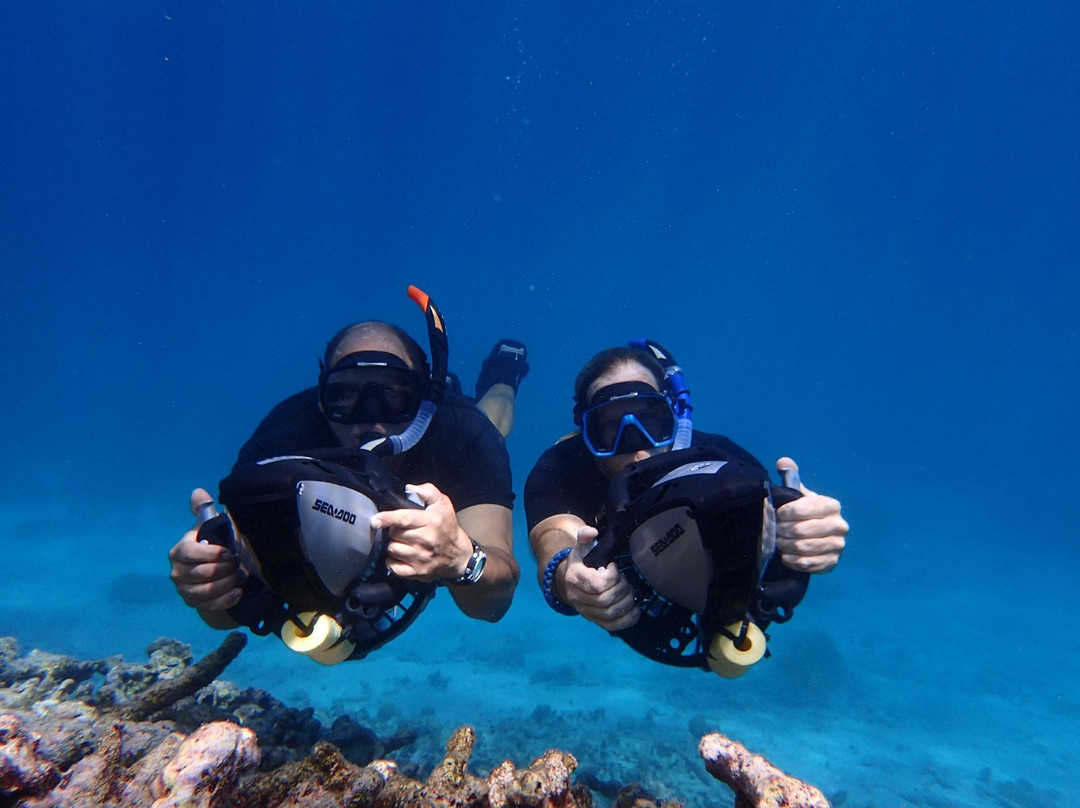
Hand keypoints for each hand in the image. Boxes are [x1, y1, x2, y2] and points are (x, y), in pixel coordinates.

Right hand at [168, 488, 243, 612]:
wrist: (219, 575)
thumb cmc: (215, 547)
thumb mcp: (211, 528)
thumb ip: (204, 511)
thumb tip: (198, 492)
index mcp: (180, 551)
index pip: (189, 553)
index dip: (211, 554)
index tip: (230, 552)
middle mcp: (178, 572)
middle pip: (200, 573)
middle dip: (224, 569)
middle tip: (239, 563)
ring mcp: (185, 590)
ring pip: (206, 591)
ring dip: (227, 583)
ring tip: (241, 575)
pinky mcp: (195, 605)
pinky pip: (210, 606)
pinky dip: (226, 599)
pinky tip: (239, 592)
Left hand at [372, 483, 472, 581]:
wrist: (458, 554)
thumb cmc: (447, 526)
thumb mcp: (443, 504)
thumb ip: (427, 492)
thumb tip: (410, 488)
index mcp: (431, 521)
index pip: (405, 518)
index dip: (387, 518)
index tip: (375, 520)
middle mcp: (426, 540)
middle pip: (395, 534)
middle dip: (394, 531)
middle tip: (403, 530)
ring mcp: (421, 557)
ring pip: (392, 550)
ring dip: (394, 545)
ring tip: (403, 543)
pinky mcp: (418, 571)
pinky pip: (394, 567)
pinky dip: (392, 562)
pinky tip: (400, 556)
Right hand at [559, 525, 639, 630]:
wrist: (571, 580)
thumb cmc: (581, 562)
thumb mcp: (580, 546)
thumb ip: (584, 536)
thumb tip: (592, 532)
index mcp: (574, 578)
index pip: (597, 584)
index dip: (612, 576)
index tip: (613, 567)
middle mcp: (577, 598)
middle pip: (606, 600)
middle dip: (622, 588)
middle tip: (624, 579)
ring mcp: (585, 611)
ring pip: (611, 613)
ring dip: (627, 602)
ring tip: (629, 591)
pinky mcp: (594, 620)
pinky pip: (612, 626)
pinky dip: (627, 620)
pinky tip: (635, 610)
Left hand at [774, 458, 847, 572]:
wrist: (816, 536)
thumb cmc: (804, 512)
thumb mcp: (799, 494)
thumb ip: (791, 477)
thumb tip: (783, 462)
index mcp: (832, 506)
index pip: (807, 508)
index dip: (787, 512)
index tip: (776, 514)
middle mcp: (840, 526)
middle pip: (803, 530)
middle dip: (782, 530)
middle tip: (772, 530)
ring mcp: (838, 546)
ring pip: (804, 548)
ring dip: (785, 545)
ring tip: (776, 542)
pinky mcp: (832, 563)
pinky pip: (808, 564)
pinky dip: (792, 560)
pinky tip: (785, 555)